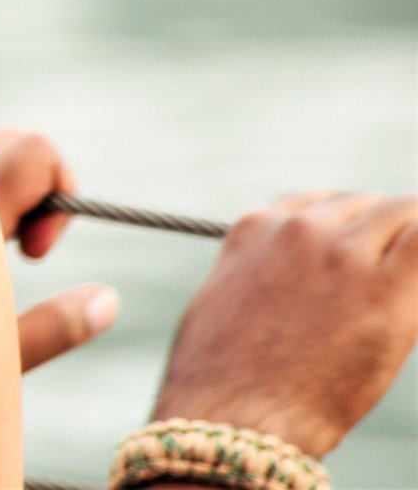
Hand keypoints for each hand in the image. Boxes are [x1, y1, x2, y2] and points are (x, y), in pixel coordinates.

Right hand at [151, 190, 417, 457]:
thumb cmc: (223, 378)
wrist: (235, 418)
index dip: (349, 228)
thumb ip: (262, 272)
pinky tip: (413, 287)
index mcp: (256, 228)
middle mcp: (300, 230)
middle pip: (369, 206)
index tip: (363, 254)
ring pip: (405, 214)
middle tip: (396, 274)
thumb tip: (296, 286)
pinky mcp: (385, 292)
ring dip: (412, 242)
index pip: (322, 203)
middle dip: (387, 234)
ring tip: (406, 285)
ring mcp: (343, 256)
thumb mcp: (225, 301)